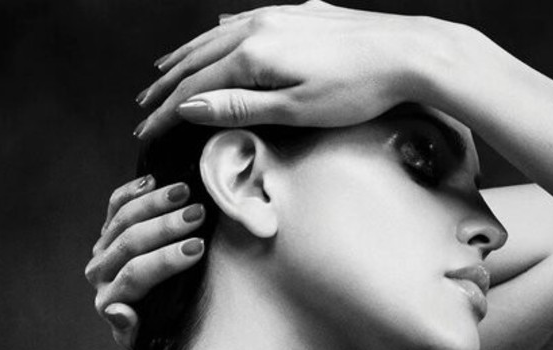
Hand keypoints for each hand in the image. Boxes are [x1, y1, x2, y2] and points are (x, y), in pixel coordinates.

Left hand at [83, 175, 205, 348]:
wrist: (144, 319)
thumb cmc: (154, 330)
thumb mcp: (147, 340)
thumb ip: (132, 331)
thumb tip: (118, 310)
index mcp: (109, 300)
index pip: (136, 274)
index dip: (166, 260)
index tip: (197, 248)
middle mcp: (100, 273)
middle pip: (130, 242)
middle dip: (166, 227)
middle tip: (198, 215)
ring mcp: (102, 249)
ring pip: (123, 219)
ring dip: (156, 203)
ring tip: (186, 193)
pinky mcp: (107, 231)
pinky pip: (116, 205)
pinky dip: (133, 191)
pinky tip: (155, 180)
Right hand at [133, 1, 439, 142]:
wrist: (409, 53)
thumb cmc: (357, 90)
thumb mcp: (295, 111)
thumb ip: (241, 108)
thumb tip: (191, 107)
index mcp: (254, 54)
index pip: (196, 87)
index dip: (167, 113)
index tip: (146, 133)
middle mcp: (260, 26)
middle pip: (199, 57)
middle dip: (168, 84)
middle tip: (143, 106)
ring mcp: (281, 15)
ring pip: (219, 35)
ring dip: (189, 56)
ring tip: (166, 71)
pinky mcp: (302, 13)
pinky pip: (246, 21)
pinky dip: (222, 34)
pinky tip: (219, 34)